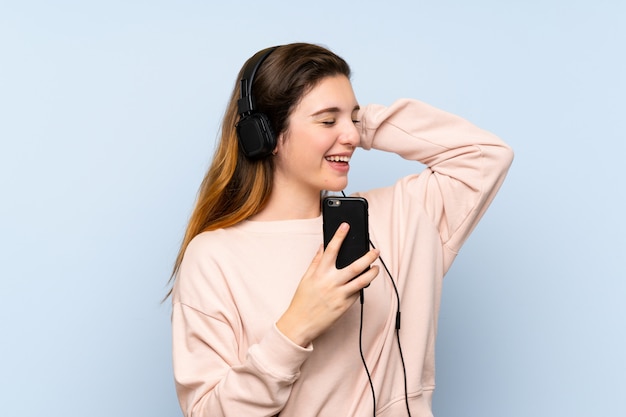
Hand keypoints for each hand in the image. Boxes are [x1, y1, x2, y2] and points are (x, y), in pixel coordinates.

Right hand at [276, 223, 379, 346]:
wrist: (300, 324)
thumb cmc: (302, 301)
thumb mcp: (306, 278)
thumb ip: (316, 262)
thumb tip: (323, 246)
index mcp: (320, 273)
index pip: (331, 250)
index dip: (339, 236)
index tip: (346, 226)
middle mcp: (331, 282)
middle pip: (354, 266)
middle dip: (368, 257)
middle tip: (375, 250)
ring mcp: (339, 295)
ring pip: (362, 281)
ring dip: (372, 273)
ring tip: (376, 268)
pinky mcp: (345, 306)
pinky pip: (357, 294)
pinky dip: (361, 287)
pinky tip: (363, 283)